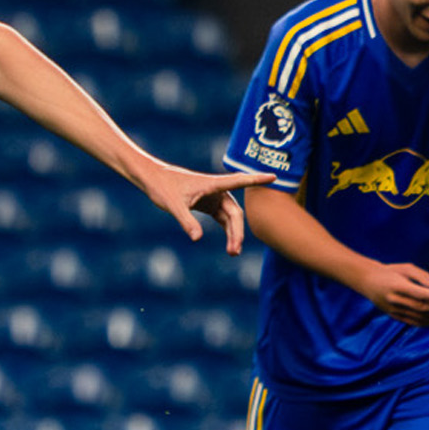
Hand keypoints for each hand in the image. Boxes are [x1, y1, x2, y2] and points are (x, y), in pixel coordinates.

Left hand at [143, 164, 269, 253]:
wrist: (154, 180)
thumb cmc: (163, 188)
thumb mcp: (174, 206)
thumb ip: (186, 221)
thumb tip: (197, 239)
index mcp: (212, 184)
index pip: (240, 181)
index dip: (257, 180)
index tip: (274, 176)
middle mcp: (217, 190)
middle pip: (235, 212)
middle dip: (237, 231)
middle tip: (234, 251)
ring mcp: (214, 197)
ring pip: (231, 217)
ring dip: (233, 234)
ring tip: (232, 253)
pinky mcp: (209, 204)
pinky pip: (223, 219)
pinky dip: (227, 231)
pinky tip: (230, 245)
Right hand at [357, 260, 428, 325]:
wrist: (367, 280)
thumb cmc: (389, 271)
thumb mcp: (404, 267)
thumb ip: (421, 275)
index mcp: (397, 286)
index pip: (419, 294)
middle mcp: (394, 300)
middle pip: (421, 307)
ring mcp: (393, 310)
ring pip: (419, 317)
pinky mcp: (393, 315)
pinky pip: (413, 322)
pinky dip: (427, 321)